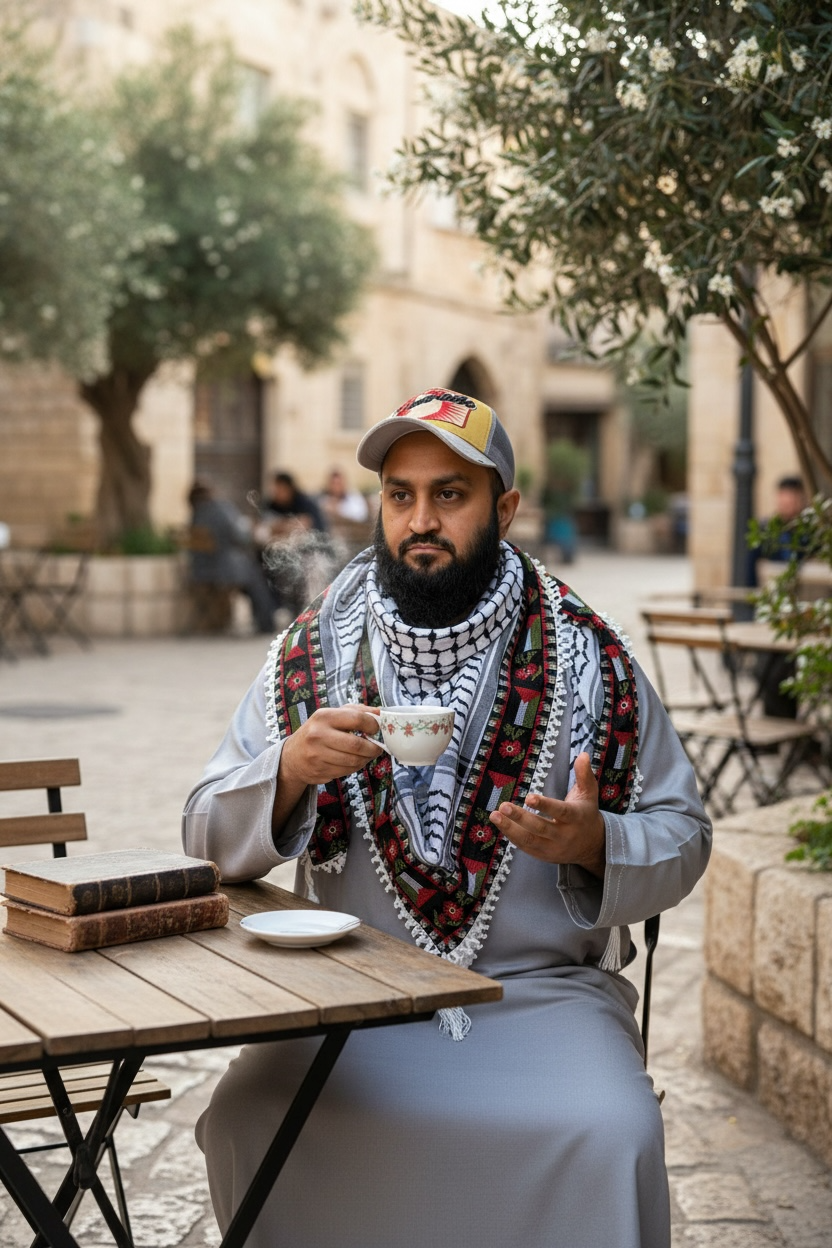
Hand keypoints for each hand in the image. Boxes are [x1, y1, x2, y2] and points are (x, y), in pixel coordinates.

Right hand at [272, 705, 382, 835]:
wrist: (292, 757)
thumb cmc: (318, 731)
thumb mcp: (332, 715)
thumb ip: (356, 711)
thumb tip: (381, 712)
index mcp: (323, 716)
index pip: (356, 718)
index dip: (372, 725)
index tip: (376, 730)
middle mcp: (318, 735)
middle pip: (356, 745)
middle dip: (373, 748)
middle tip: (378, 748)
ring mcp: (317, 755)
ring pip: (353, 761)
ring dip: (365, 759)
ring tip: (367, 755)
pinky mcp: (319, 771)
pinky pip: (346, 771)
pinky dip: (355, 768)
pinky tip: (354, 762)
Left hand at [488, 752, 605, 876]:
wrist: (591, 846)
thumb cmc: (585, 814)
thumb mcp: (589, 794)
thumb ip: (584, 775)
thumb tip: (582, 754)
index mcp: (575, 818)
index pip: (560, 811)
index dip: (545, 805)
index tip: (528, 797)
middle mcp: (564, 835)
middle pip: (540, 828)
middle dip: (521, 818)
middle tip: (503, 806)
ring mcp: (553, 848)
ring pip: (530, 840)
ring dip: (510, 829)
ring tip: (494, 815)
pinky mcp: (544, 855)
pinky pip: (526, 847)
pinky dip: (512, 836)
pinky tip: (500, 824)